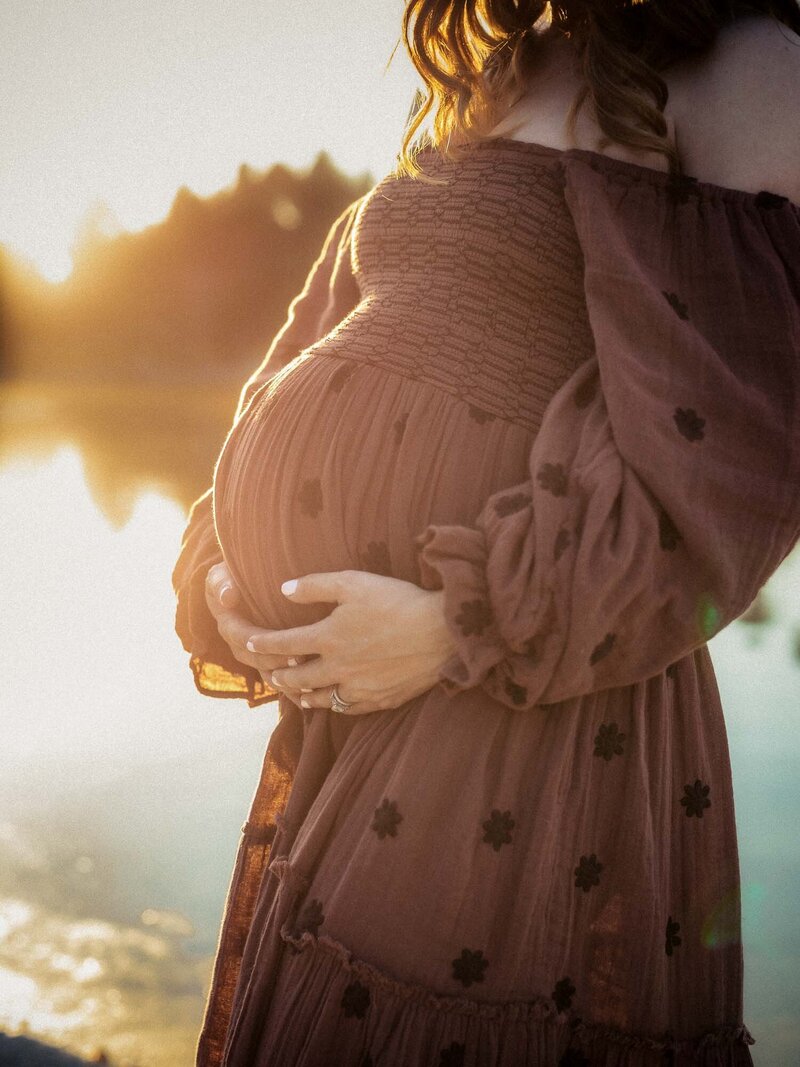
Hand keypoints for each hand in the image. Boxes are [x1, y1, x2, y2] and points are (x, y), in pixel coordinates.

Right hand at [204, 562, 303, 703]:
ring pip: (269, 677)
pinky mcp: (271, 663)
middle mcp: (240, 645)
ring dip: (289, 682)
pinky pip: (280, 683)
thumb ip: (222, 582)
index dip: (262, 642)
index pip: (242, 638)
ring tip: (312, 682)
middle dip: (279, 663)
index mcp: (228, 625)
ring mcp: (256, 657)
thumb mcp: (225, 573)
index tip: (287, 642)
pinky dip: (295, 691)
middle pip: (258, 661)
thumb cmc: (240, 573)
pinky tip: (315, 695)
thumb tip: (228, 597)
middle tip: (303, 661)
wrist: (254, 580)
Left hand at [246, 570, 458, 715]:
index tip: (250, 642)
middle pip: (298, 678)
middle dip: (281, 675)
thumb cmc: (398, 601)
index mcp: (328, 637)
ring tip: (296, 692)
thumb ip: (316, 585)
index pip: (284, 644)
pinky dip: (334, 706)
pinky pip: (348, 709)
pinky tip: (333, 702)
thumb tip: (284, 589)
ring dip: (304, 695)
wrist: (441, 632)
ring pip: (321, 699)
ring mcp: (358, 687)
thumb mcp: (354, 582)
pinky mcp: (380, 699)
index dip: (263, 644)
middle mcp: (338, 667)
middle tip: (273, 674)